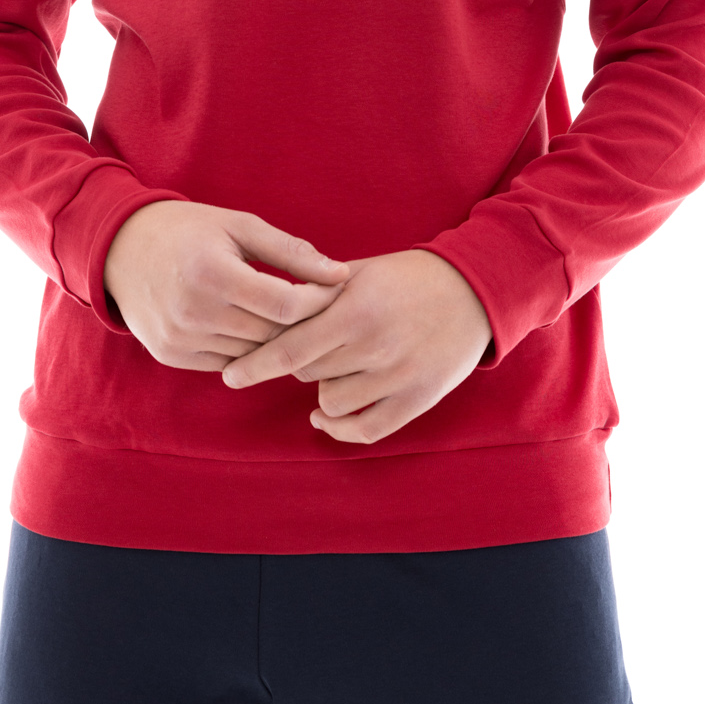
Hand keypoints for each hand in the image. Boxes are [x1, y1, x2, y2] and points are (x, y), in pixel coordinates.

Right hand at [103, 200, 349, 370]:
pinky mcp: (170, 355)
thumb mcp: (240, 226)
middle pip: (272, 334)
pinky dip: (246, 350)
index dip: (318, 301)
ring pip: (252, 355)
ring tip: (293, 318)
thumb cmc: (189, 229)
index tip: (334, 289)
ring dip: (277, 340)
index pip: (285, 305)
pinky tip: (257, 329)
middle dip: (304, 322)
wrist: (120, 247)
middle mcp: (194, 312)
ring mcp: (180, 338)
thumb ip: (291, 252)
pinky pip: (226, 364)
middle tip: (322, 307)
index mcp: (214, 273)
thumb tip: (340, 273)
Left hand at [220, 249, 492, 443]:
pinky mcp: (417, 399)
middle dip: (296, 363)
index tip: (230, 375)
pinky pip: (366, 430)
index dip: (255, 365)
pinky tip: (325, 417)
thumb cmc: (409, 276)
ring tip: (332, 369)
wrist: (474, 290)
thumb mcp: (361, 273)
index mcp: (356, 310)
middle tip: (302, 350)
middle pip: (307, 374)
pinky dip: (339, 429)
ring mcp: (398, 377)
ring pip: (331, 403)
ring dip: (322, 390)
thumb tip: (268, 308)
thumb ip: (317, 292)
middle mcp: (375, 347)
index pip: (291, 348)